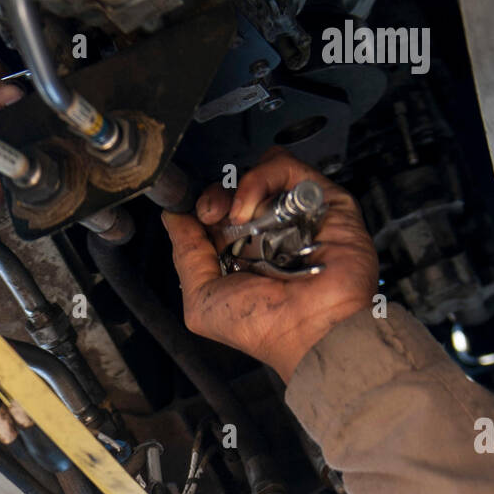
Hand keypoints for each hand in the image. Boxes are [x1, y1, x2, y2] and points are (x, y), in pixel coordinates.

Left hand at [161, 148, 378, 380]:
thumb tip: (173, 218)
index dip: (201, 208)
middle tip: (210, 214)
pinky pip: (285, 166)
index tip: (193, 218)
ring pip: (259, 173)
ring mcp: (294, 215)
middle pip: (236, 189)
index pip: (217, 213)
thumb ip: (186, 255)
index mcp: (243, 256)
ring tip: (236, 217)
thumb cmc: (263, 327)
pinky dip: (259, 179)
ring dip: (237, 189)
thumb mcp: (201, 299)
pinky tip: (250, 210)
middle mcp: (269, 234)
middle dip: (215, 196)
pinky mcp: (320, 198)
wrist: (309, 328)